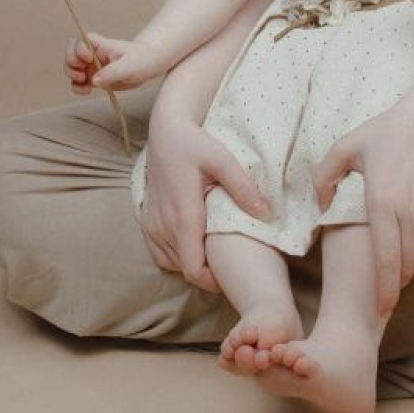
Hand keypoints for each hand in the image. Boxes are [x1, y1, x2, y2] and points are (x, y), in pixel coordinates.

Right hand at [64, 33, 165, 93]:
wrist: (147, 66)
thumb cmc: (141, 59)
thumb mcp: (129, 65)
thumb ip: (112, 72)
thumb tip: (94, 80)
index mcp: (100, 45)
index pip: (80, 40)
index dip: (79, 49)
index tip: (88, 58)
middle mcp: (92, 54)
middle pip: (70, 53)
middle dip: (71, 64)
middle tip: (82, 74)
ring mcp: (91, 66)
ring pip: (71, 68)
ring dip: (72, 76)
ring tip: (85, 84)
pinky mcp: (93, 78)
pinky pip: (77, 83)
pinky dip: (77, 88)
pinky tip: (87, 91)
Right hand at [140, 113, 270, 291]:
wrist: (165, 131)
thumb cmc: (195, 143)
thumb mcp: (223, 160)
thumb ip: (244, 188)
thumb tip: (267, 213)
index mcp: (184, 215)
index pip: (194, 269)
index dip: (213, 281)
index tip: (231, 275)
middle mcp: (164, 225)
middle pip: (185, 269)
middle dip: (208, 272)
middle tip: (230, 261)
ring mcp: (152, 225)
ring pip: (172, 263)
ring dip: (192, 263)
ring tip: (215, 250)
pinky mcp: (146, 221)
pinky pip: (160, 254)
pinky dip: (176, 255)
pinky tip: (193, 241)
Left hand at [312, 98, 413, 314]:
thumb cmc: (385, 132)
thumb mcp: (344, 148)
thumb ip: (324, 178)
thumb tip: (320, 207)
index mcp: (382, 200)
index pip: (384, 258)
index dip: (383, 288)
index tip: (381, 309)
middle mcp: (410, 209)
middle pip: (404, 262)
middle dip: (395, 283)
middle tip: (385, 294)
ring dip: (413, 272)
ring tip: (401, 279)